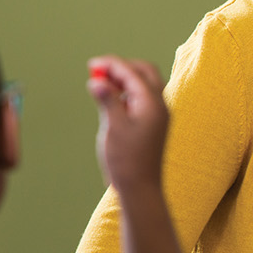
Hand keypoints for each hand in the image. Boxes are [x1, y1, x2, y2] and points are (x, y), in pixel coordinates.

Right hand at [88, 56, 168, 191]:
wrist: (141, 188)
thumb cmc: (126, 160)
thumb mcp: (112, 127)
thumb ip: (107, 100)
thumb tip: (96, 80)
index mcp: (152, 104)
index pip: (132, 73)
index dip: (112, 65)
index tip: (92, 64)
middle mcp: (160, 106)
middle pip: (145, 72)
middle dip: (122, 67)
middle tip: (98, 71)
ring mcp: (159, 115)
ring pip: (146, 84)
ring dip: (125, 79)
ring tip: (102, 84)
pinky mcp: (154, 123)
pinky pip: (143, 98)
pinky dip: (128, 92)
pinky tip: (112, 99)